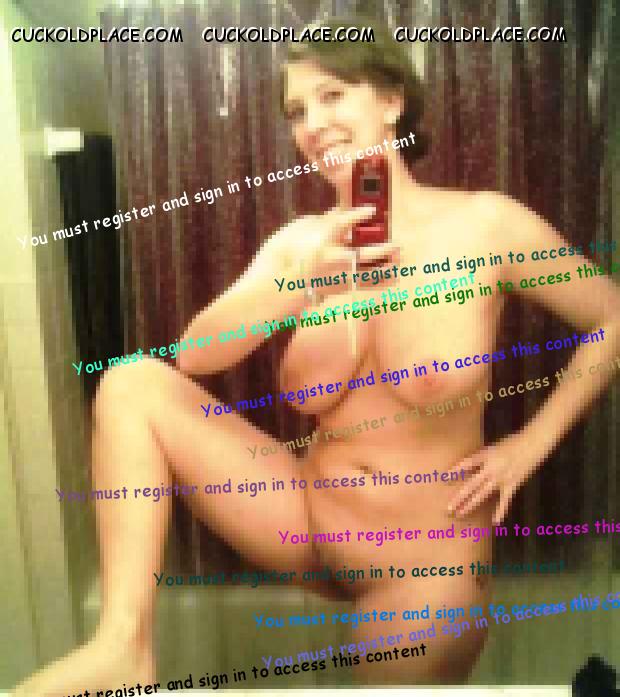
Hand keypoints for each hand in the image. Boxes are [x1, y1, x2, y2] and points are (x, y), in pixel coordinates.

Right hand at [279, 206, 399, 287]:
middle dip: (381, 250)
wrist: (277, 283)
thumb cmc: (287, 251)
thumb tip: (343, 209)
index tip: (371, 209)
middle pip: (360, 254)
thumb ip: (324, 220)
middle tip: (397, 244)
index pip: (340, 225)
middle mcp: (330, 260)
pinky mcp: (340, 287)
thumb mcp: (301, 228)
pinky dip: (381, 281)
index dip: (357, 216)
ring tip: (398, 258)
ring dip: (385, 267)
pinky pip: (364, 285)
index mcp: (320, 241)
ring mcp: (336, 276)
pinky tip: (394, 276)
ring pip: (366, 273)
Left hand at [446, 434, 537, 524]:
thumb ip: (479, 459)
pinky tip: (495, 522)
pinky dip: (500, 512)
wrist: (532, 444)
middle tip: (448, 508)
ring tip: (460, 514)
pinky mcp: (512, 485)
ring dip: (471, 505)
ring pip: (482, 495)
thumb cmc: (511, 443)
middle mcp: (490, 469)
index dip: (455, 472)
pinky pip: (504, 501)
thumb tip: (466, 468)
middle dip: (458, 497)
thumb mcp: (491, 448)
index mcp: (484, 457)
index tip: (443, 479)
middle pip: (471, 485)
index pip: (465, 465)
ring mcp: (501, 479)